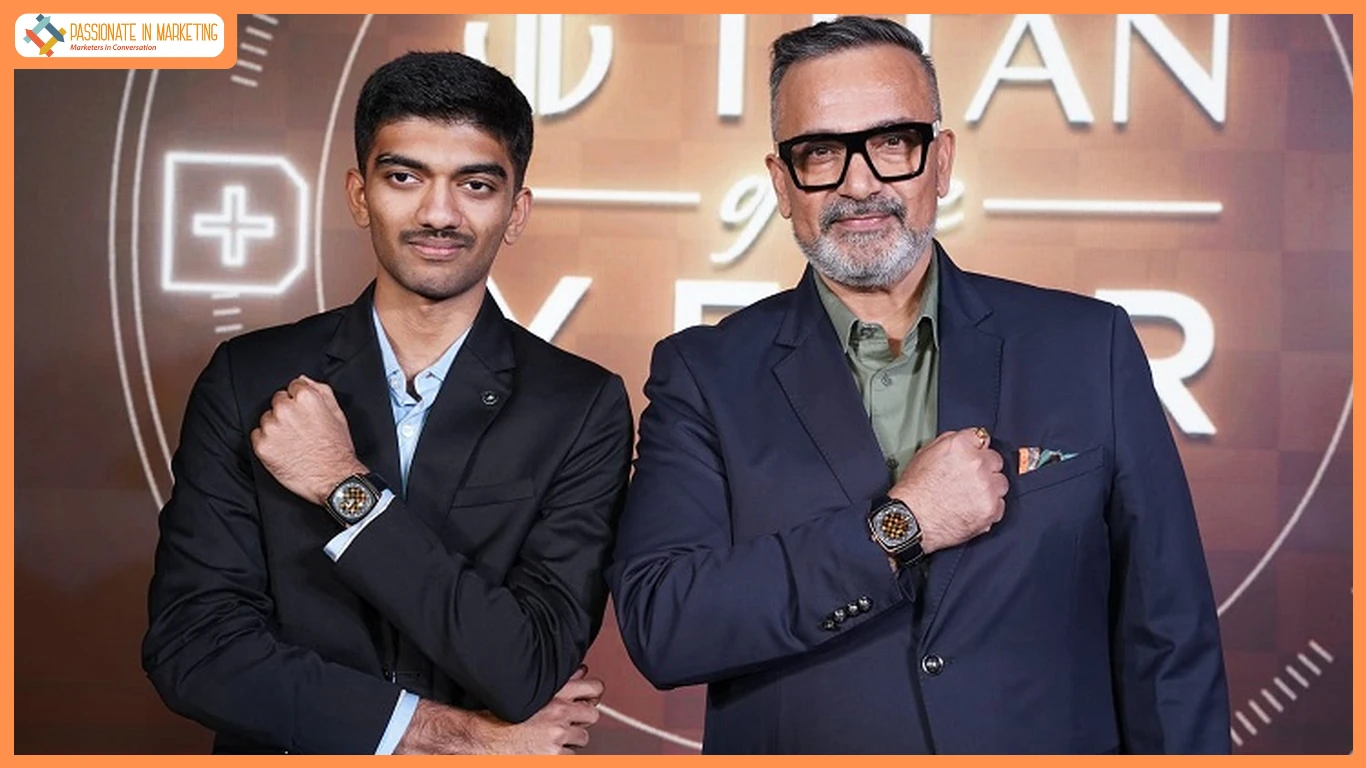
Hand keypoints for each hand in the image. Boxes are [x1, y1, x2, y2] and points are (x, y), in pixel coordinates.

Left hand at [250, 375, 366, 504]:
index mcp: (306, 398)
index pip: (293, 386)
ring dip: (276, 427)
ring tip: (293, 442)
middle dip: (287, 412)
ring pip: (267, 418)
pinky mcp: (262, 446)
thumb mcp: (338, 413)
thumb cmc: (337, 449)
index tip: (304, 413)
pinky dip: (267, 442)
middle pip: (278, 401)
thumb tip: (303, 379)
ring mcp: (272, 428)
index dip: (299, 400)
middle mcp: (286, 409)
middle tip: (300, 430)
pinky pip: (257, 436)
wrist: (333, 480)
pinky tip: (284, 450)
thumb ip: (321, 390)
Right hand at [396, 667, 604, 754]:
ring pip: (582, 738)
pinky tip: (546, 750)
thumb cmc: (499, 715)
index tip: (590, 698)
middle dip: (583, 720)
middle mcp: (559, 713)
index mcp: (554, 693)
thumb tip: (581, 671)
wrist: (482, 739)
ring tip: (552, 737)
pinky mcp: (555, 756)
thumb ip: (559, 681)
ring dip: (571, 739)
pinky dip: (561, 755)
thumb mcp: (529, 690)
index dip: (594, 694)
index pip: (594, 688)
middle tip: (569, 722)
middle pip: (593, 715)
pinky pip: (571, 756)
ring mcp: (558, 736)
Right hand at [889, 427, 1007, 553]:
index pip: (982, 438)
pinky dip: (989, 509)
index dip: (975, 449)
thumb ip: (950, 442)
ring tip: (968, 497)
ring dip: (989, 489)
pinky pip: (1000, 505)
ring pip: (1001, 483)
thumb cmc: (913, 490)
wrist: (910, 520)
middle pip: (995, 460)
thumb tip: (968, 441)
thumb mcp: (925, 453)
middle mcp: (977, 463)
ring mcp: (986, 487)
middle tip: (967, 481)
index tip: (973, 457)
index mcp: (960, 445)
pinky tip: (971, 510)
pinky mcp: (991, 509)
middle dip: (985, 469)